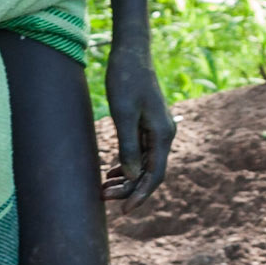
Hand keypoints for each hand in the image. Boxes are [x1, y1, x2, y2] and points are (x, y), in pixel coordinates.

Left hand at [102, 43, 175, 206]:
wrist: (130, 53)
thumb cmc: (125, 79)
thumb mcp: (123, 114)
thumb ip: (128, 145)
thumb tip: (131, 176)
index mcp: (162, 134)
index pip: (154, 175)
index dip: (140, 195)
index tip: (124, 211)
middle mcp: (164, 135)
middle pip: (149, 173)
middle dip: (128, 189)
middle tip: (102, 197)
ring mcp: (156, 130)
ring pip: (143, 164)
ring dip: (125, 179)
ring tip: (103, 189)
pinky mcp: (146, 125)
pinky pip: (139, 153)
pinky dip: (125, 165)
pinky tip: (110, 173)